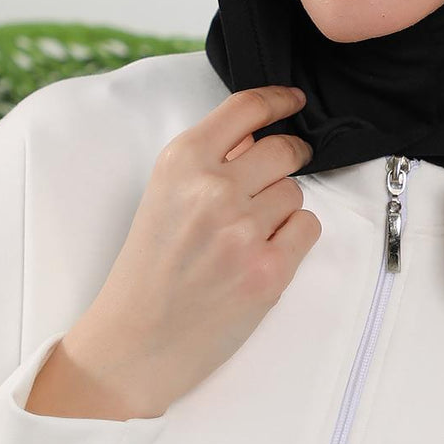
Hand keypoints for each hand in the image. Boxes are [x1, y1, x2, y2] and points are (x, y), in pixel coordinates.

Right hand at [59, 85, 320, 415]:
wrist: (135, 343)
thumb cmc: (147, 271)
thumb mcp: (162, 196)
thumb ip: (208, 161)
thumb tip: (259, 134)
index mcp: (180, 162)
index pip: (247, 108)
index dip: (280, 100)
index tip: (294, 101)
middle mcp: (213, 189)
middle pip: (284, 150)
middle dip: (286, 162)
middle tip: (269, 185)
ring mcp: (244, 230)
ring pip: (295, 192)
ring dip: (281, 209)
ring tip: (243, 238)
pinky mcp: (270, 269)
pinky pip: (308, 227)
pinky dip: (293, 239)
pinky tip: (260, 256)